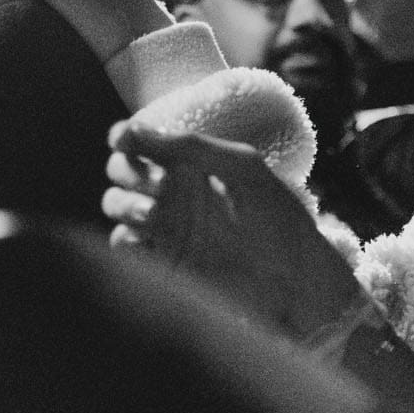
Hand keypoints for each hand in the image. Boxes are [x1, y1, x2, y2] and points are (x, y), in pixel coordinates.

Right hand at [104, 124, 371, 344]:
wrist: (296, 281)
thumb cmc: (278, 218)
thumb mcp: (242, 167)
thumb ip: (191, 145)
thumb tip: (131, 131)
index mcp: (193, 165)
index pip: (142, 143)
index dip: (126, 138)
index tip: (124, 140)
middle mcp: (176, 194)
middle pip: (122, 172)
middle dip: (126, 171)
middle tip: (156, 183)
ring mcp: (168, 228)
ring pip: (117, 206)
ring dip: (123, 203)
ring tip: (151, 212)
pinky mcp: (164, 262)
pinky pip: (124, 246)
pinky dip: (124, 238)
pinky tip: (146, 237)